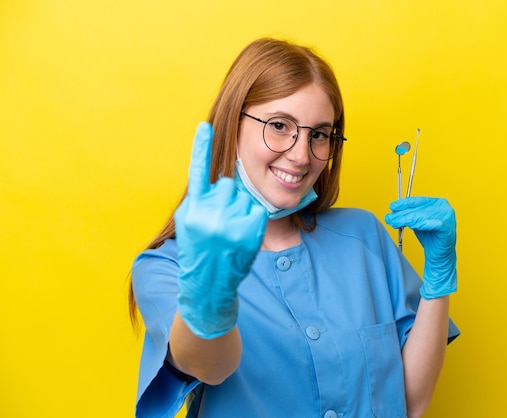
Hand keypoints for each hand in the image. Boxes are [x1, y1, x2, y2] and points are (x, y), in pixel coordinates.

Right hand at [174, 122, 267, 338]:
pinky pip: (257, 209)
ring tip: (231, 232)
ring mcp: (230, 220)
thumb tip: (218, 181)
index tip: (205, 125)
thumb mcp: (189, 224)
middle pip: (229, 184)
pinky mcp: (249, 229)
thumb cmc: (199, 252)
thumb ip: (200, 200)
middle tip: (222, 223)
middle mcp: (208, 212)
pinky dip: (253, 219)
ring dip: (241, 208)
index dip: (201, 147)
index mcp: (192, 208)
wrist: (209, 285)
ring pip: (244, 196)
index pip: (198, 170)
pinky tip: (243, 236)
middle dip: (229, 198)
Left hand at [384, 197, 456, 298]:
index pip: (418, 200)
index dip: (403, 203)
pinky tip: (413, 226)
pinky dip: (422, 224)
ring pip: (423, 216)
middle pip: (418, 208)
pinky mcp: (448, 228)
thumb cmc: (429, 237)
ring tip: (396, 223)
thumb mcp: (416, 222)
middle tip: (390, 218)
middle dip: (402, 214)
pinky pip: (434, 224)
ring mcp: (448, 217)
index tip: (392, 206)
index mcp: (437, 202)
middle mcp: (443, 207)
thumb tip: (393, 211)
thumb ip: (408, 215)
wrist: (439, 255)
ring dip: (407, 220)